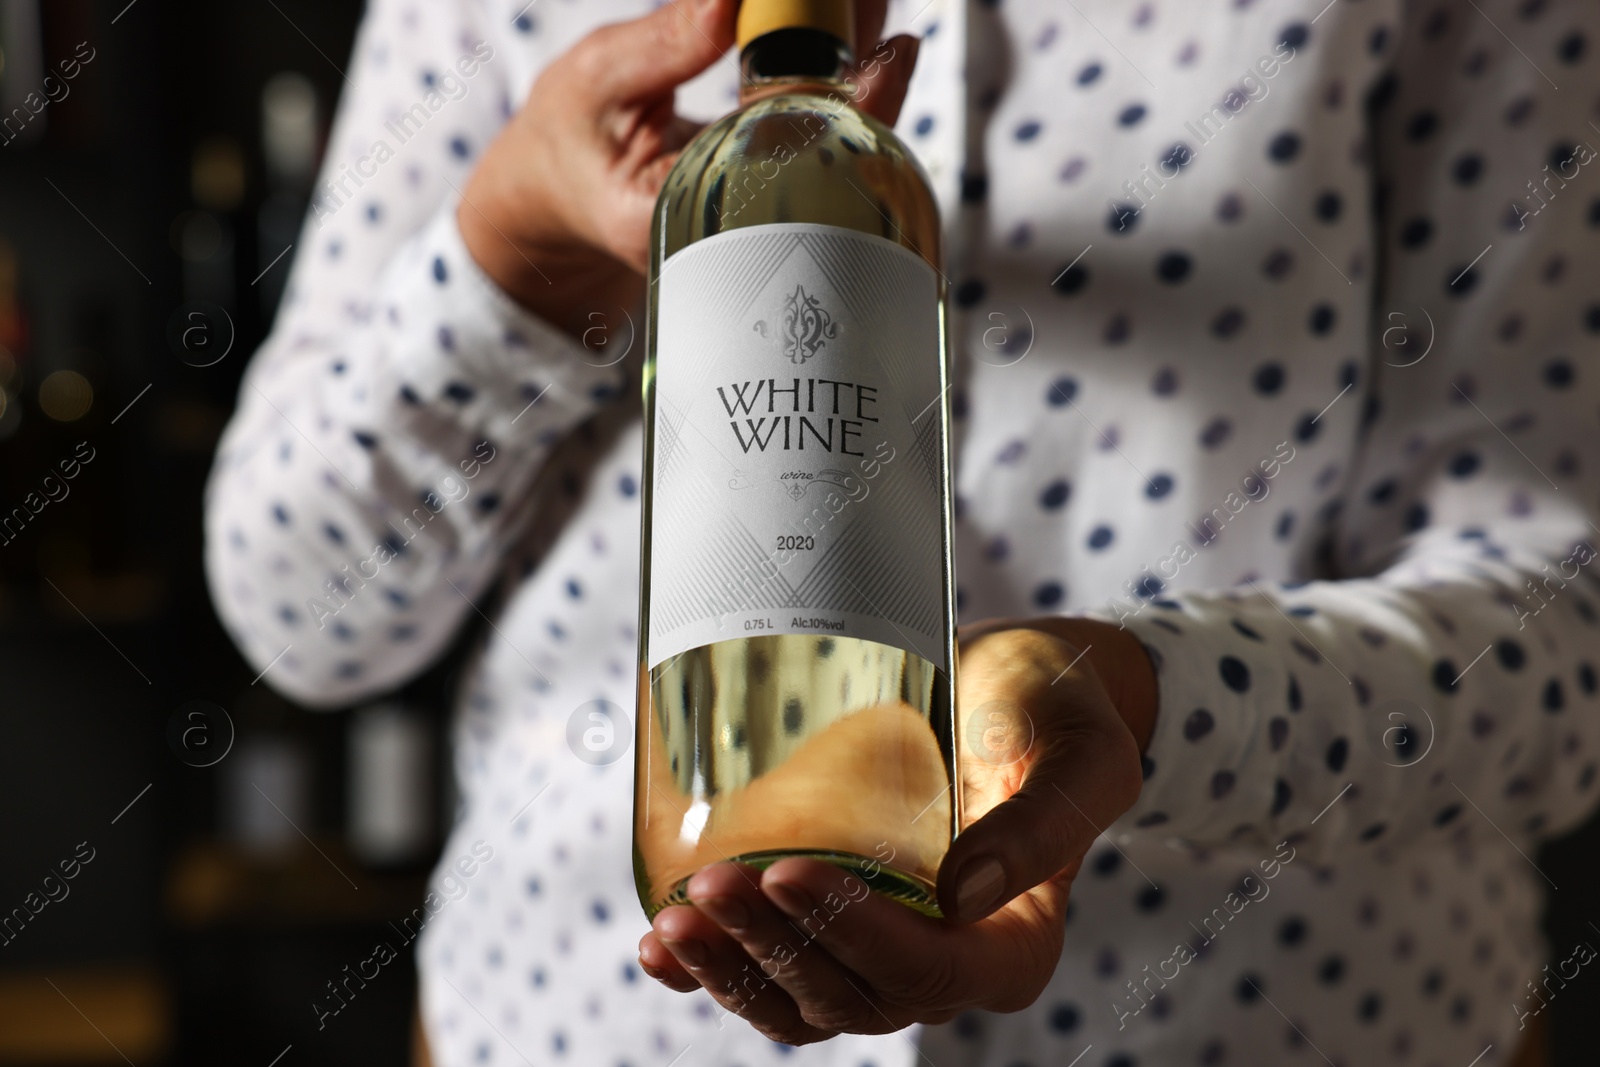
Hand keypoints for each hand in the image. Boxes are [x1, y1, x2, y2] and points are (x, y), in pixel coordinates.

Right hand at [458, 0, 919, 337]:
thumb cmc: (573, 139)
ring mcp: (767, 199)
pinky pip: (821, 109)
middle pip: (836, 138)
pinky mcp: (777, 169)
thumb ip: (665, 45)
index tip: (891, 50)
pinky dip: (832, 53)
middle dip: (861, 51)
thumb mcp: (598, 82)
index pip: (798, 165)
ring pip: (838, 118)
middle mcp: (746, 222)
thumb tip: (730, 0)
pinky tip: (845, 8)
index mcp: (692, 218)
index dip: (856, 107)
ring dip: (852, 43)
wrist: (565, 187)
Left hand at [637, 617, 1157, 1042]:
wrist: (1013, 686)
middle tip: (713, 883)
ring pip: (798, 1000)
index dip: (853, 934)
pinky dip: (711, 973)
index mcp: (1012, 947)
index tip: (790, 872)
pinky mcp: (834, 923)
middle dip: (772, 948)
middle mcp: (945, 967)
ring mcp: (881, 953)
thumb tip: (965, 896)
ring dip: (730, 970)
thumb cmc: (1055, 713)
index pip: (926, 971)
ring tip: (674, 920)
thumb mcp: (1078, 755)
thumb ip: (1043, 823)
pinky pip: (770, 976)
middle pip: (848, 995)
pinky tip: (659, 948)